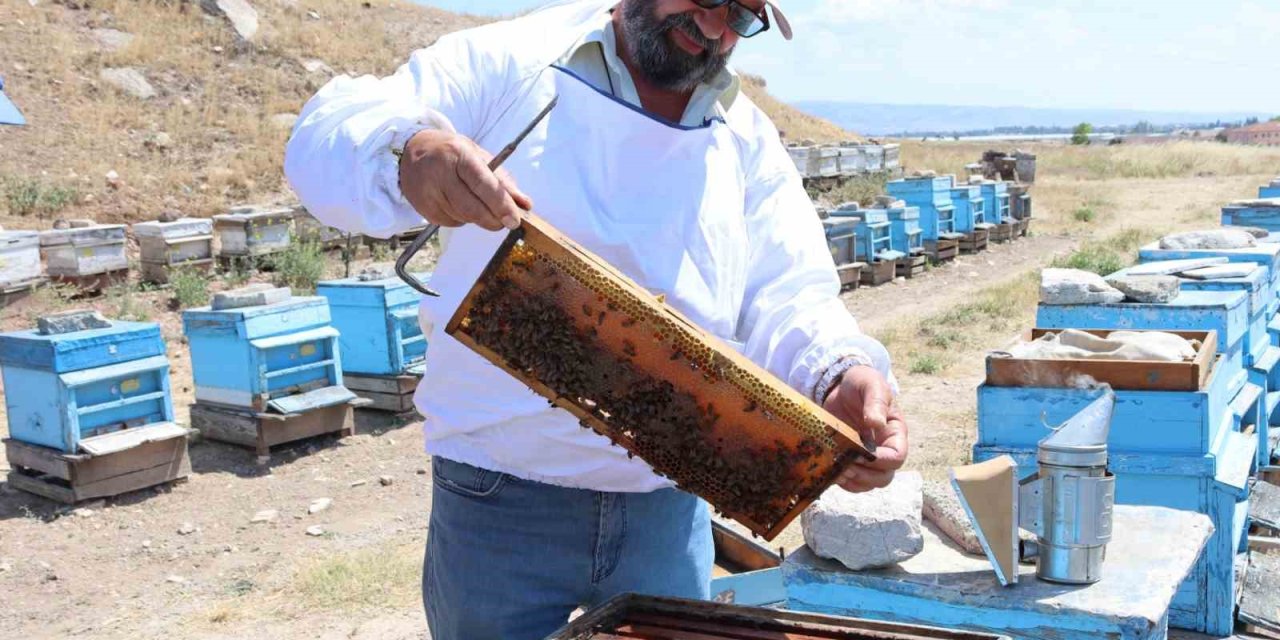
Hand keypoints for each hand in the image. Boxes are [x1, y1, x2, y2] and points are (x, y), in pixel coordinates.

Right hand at [398, 129, 532, 231]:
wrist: (412, 150)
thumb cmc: (452, 152)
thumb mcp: (478, 156)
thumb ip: (503, 181)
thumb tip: (525, 204)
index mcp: (459, 154)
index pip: (482, 184)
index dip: (500, 205)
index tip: (514, 220)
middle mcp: (440, 172)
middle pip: (472, 208)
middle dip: (493, 220)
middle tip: (505, 222)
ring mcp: (428, 192)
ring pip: (463, 218)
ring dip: (478, 218)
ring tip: (477, 202)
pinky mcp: (422, 208)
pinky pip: (451, 222)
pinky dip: (462, 219)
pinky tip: (458, 204)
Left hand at [822, 365, 908, 492]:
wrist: (841, 385)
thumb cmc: (861, 383)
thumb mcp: (870, 385)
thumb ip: (876, 402)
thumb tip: (876, 423)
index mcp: (894, 432)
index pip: (897, 457)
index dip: (881, 461)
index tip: (862, 453)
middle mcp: (884, 449)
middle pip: (884, 477)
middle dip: (865, 475)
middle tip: (846, 466)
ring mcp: (867, 457)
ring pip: (868, 483)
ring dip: (853, 481)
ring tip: (836, 470)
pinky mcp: (851, 460)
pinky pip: (852, 481)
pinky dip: (843, 482)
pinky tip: (830, 471)